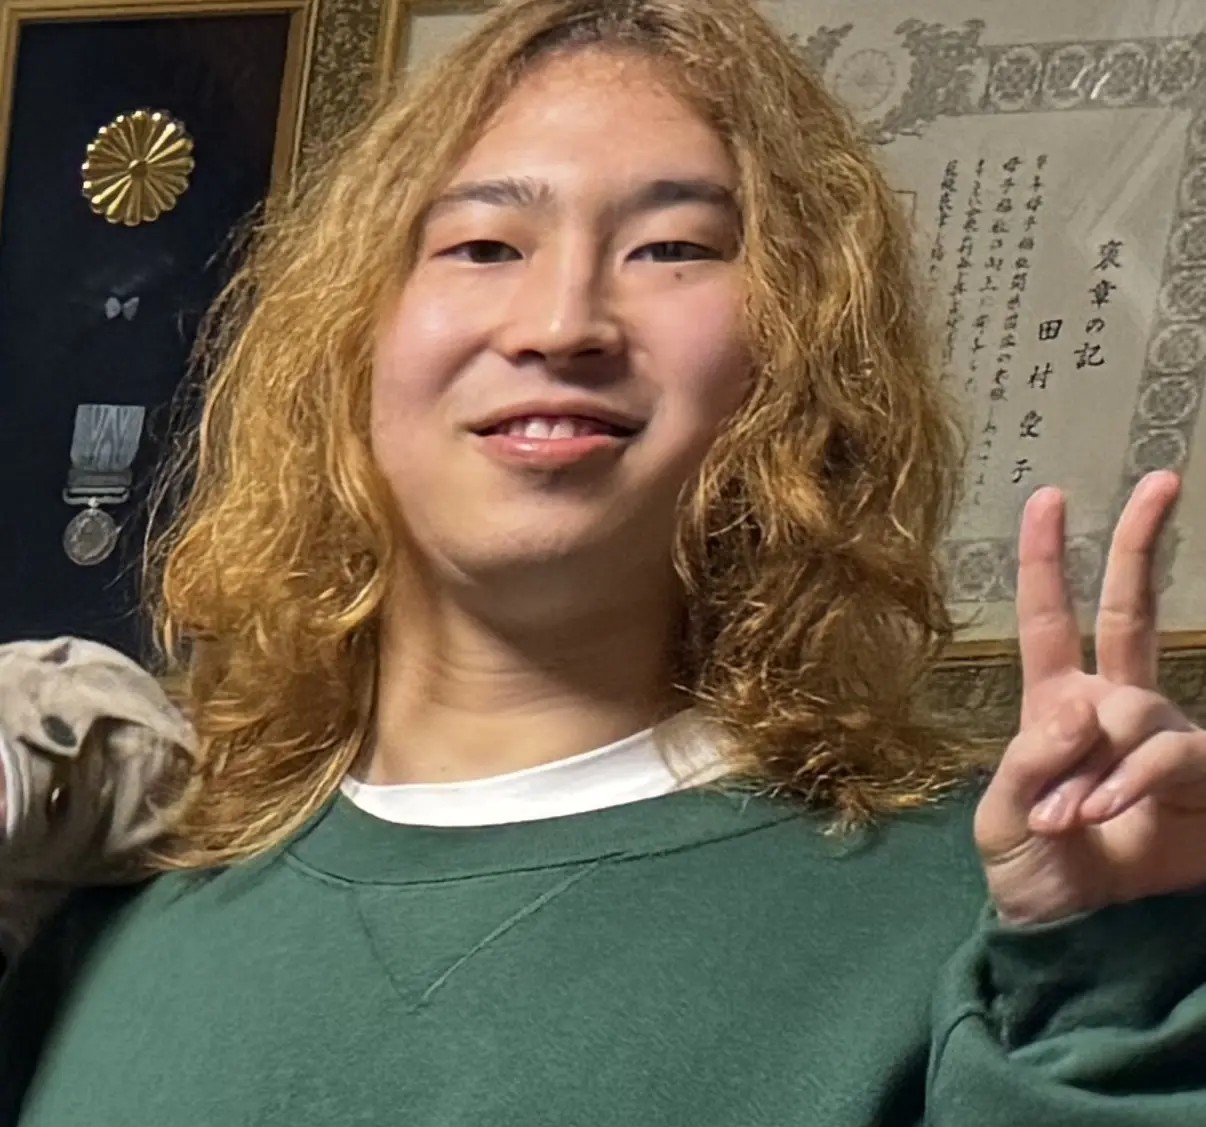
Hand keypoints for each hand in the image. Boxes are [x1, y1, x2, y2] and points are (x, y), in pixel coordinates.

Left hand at [975, 470, 1205, 925]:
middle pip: (1132, 614)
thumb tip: (1078, 706)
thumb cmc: (1032, 876)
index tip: (1048, 496)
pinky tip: (1102, 814)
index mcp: (1053, 708)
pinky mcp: (1198, 782)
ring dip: (1094, 764)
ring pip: (1134, 707)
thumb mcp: (1000, 818)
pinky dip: (1128, 782)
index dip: (1048, 561)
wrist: (1077, 944)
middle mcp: (1112, 711)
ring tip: (1067, 819)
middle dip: (1142, 546)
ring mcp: (1159, 743)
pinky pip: (1167, 755)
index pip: (1050, 621)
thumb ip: (1028, 759)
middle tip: (1163, 480)